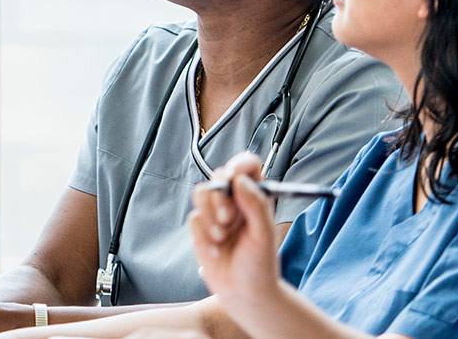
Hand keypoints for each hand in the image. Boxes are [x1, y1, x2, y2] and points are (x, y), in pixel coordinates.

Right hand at [189, 151, 281, 305]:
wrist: (243, 293)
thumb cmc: (260, 265)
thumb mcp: (264, 235)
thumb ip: (256, 205)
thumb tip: (240, 180)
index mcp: (256, 197)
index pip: (248, 165)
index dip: (240, 164)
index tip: (234, 176)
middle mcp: (235, 201)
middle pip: (218, 175)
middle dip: (220, 197)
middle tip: (229, 219)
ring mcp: (216, 213)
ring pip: (200, 193)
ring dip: (209, 216)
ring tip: (222, 238)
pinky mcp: (201, 227)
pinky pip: (193, 218)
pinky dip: (203, 236)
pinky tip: (215, 251)